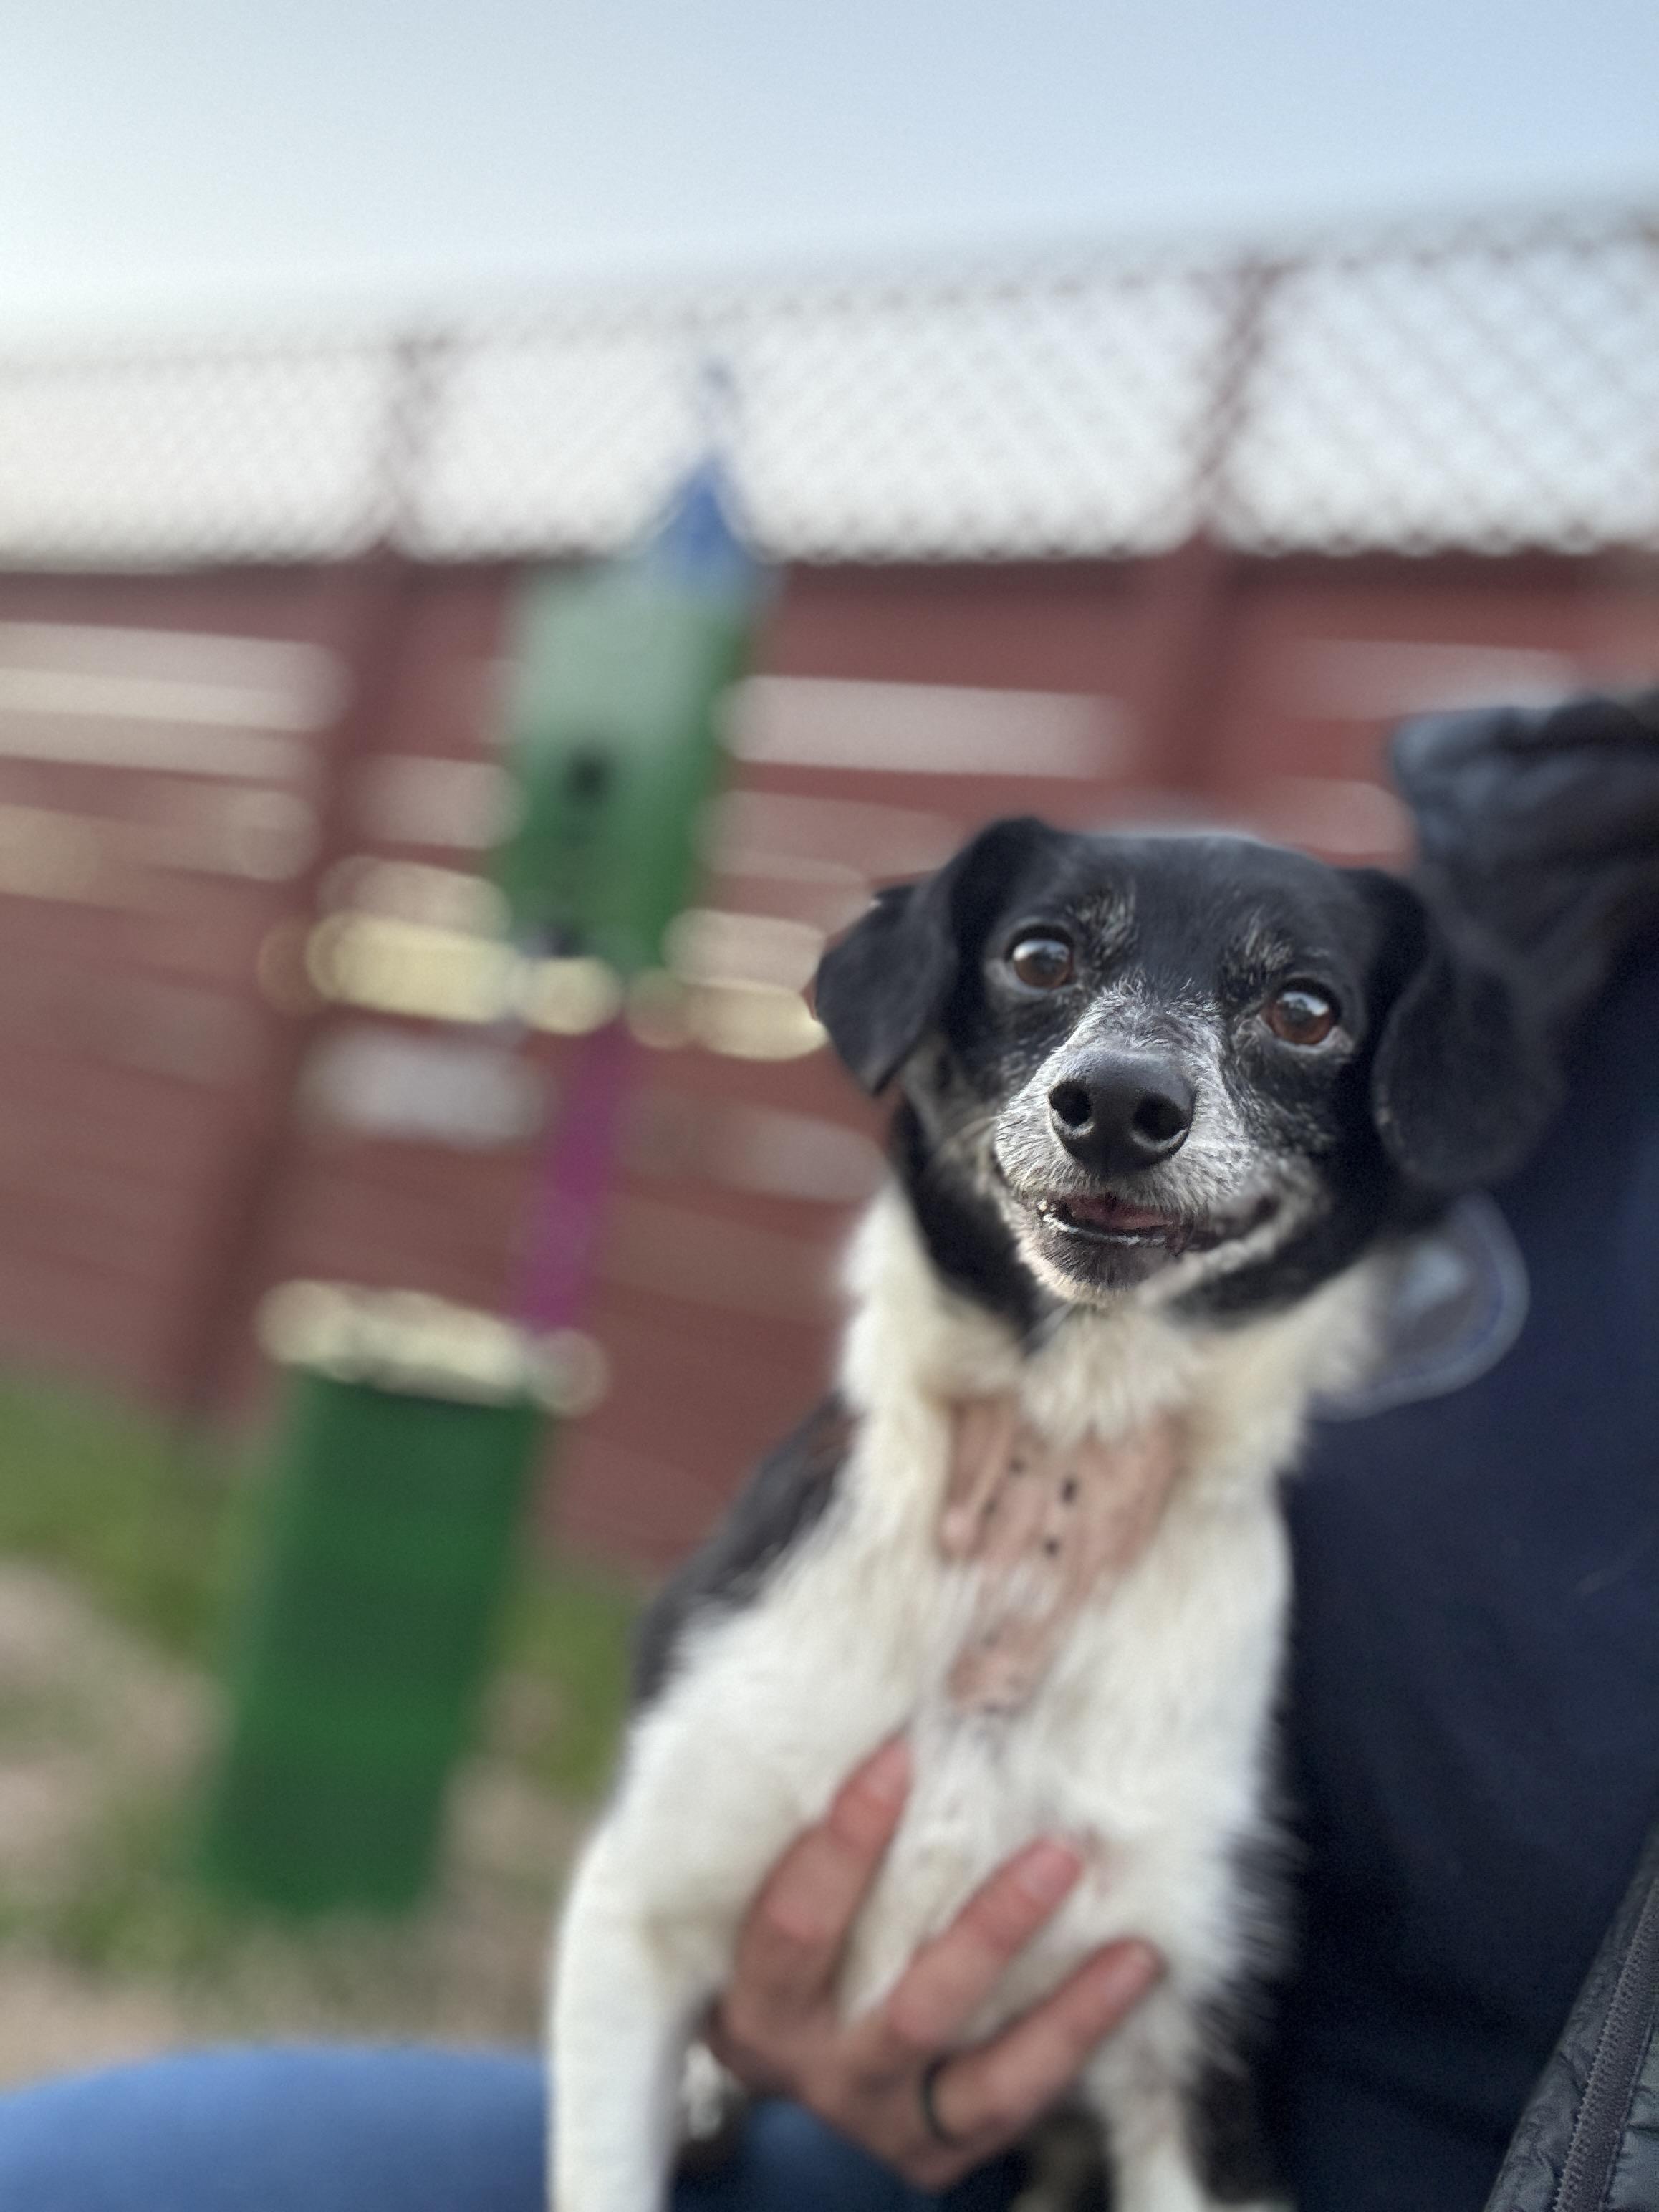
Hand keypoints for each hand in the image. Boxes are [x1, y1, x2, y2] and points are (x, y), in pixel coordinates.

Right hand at [704, 1737, 1162, 2189]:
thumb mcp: (760, 1913)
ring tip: (1086, 1884)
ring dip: (1046, 1980)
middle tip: (1055, 1848)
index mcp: (755, 2007)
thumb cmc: (783, 1962)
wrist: (786, 2090)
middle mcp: (815, 2071)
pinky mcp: (938, 2151)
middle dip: (984, 1928)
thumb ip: (793, 1842)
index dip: (844, 1840)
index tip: (900, 1754)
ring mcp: (882, 2118)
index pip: (793, 1924)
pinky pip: (1019, 2093)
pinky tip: (1134, 1964)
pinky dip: (1081, 2027)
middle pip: (903, 2004)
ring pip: (975, 2061)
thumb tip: (884, 1711)